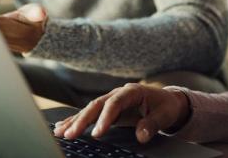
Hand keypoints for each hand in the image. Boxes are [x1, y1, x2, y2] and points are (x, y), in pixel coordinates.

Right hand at [53, 84, 190, 143]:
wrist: (167, 100)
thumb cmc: (165, 106)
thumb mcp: (165, 115)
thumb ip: (152, 124)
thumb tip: (141, 135)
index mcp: (131, 91)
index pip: (114, 104)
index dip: (105, 118)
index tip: (97, 133)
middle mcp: (117, 94)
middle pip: (96, 105)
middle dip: (82, 120)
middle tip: (71, 134)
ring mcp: (110, 100)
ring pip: (89, 110)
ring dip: (74, 120)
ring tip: (60, 131)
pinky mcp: (107, 109)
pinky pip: (89, 114)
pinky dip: (75, 120)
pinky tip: (62, 126)